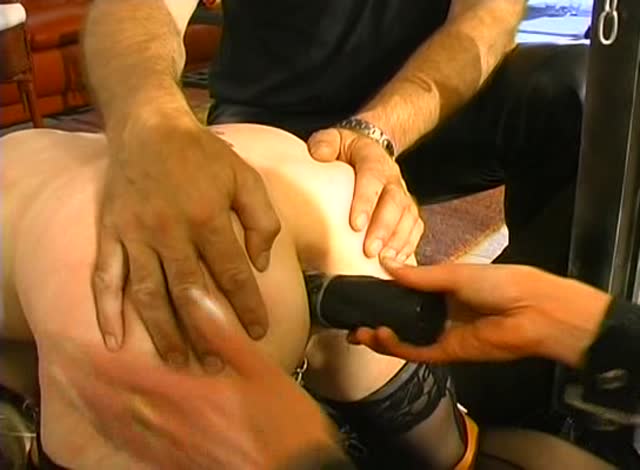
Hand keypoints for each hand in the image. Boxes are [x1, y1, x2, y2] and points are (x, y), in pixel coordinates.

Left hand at [56, 290, 342, 469]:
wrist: (296, 469)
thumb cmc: (283, 419)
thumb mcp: (260, 369)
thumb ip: (223, 333)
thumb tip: (195, 294)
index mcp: (190, 394)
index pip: (132, 374)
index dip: (101, 361)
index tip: (77, 347)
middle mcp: (174, 422)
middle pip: (119, 404)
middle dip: (89, 387)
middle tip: (65, 371)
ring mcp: (177, 448)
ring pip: (125, 429)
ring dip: (98, 411)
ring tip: (78, 397)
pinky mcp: (185, 463)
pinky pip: (142, 452)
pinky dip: (121, 438)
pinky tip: (115, 432)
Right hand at [93, 117, 280, 365]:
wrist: (148, 127)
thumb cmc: (202, 155)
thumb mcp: (245, 178)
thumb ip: (261, 220)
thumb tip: (261, 265)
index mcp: (207, 218)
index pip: (232, 274)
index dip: (246, 306)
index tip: (258, 332)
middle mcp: (169, 231)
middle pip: (189, 293)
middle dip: (205, 332)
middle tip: (216, 364)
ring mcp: (135, 235)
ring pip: (148, 294)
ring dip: (163, 332)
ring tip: (178, 363)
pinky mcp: (110, 233)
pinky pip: (105, 277)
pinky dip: (106, 310)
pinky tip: (113, 340)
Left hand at [308, 127, 422, 261]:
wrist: (371, 148)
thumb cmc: (347, 150)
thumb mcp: (334, 138)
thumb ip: (325, 143)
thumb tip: (319, 155)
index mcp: (373, 160)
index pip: (372, 179)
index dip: (366, 202)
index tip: (355, 225)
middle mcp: (392, 178)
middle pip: (395, 203)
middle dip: (383, 229)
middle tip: (370, 251)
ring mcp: (403, 195)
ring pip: (408, 217)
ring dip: (398, 240)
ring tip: (385, 260)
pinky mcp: (408, 210)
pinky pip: (416, 227)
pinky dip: (409, 245)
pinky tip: (398, 262)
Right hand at [349, 260, 611, 366]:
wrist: (532, 310)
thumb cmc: (498, 283)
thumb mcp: (453, 273)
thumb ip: (417, 276)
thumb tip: (384, 263)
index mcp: (444, 290)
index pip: (406, 295)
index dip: (384, 296)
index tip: (362, 295)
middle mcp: (440, 312)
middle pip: (401, 320)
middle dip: (376, 321)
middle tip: (353, 321)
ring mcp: (442, 333)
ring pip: (404, 339)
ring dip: (381, 337)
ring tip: (359, 332)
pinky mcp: (447, 352)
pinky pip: (416, 351)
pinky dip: (396, 347)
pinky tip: (380, 335)